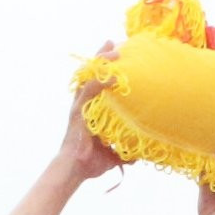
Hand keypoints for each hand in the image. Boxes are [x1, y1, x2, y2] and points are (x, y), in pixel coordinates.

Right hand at [58, 46, 125, 183]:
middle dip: (101, 57)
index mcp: (89, 110)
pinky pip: (89, 92)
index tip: (115, 50)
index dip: (104, 67)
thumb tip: (140, 153)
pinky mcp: (77, 112)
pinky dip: (100, 82)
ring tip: (114, 51)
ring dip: (101, 62)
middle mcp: (82, 104)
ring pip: (88, 77)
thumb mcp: (113, 154)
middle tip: (113, 42)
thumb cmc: (90, 163)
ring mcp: (78, 106)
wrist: (74, 172)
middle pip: (90, 73)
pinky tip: (112, 75)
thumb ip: (124, 149)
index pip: (96, 82)